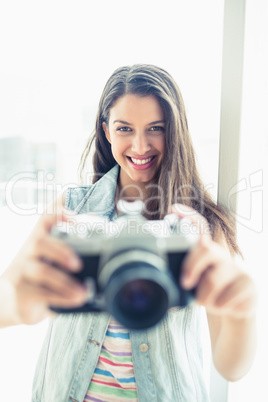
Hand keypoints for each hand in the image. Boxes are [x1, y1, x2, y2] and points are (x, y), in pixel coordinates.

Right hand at [2, 209, 87, 324]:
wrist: (11, 299)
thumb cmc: (40, 272)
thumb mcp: (53, 255)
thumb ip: (74, 243)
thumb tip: (104, 233)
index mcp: (41, 237)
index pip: (46, 217)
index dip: (59, 212)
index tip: (74, 216)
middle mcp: (30, 251)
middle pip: (40, 243)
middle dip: (61, 250)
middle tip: (78, 263)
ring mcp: (24, 272)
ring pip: (41, 271)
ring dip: (64, 281)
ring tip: (83, 290)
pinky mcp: (24, 293)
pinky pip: (42, 294)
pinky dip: (62, 297)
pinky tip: (77, 299)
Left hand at [169, 204, 256, 319]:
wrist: (231, 313)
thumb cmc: (208, 294)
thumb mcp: (193, 283)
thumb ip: (182, 274)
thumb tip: (164, 276)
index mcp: (206, 252)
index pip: (200, 226)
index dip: (188, 215)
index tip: (174, 209)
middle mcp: (222, 255)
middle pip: (207, 248)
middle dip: (191, 266)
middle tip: (185, 283)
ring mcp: (237, 268)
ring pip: (213, 280)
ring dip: (204, 297)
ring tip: (205, 302)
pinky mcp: (249, 284)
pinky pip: (228, 297)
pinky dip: (220, 307)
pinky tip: (223, 306)